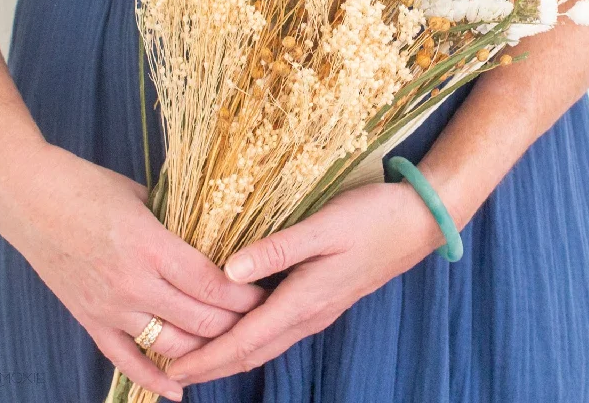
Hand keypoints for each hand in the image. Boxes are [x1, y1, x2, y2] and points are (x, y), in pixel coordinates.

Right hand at [0, 141, 264, 400]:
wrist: (29, 198)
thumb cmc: (87, 186)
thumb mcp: (142, 194)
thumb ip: (176, 220)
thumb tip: (210, 230)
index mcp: (151, 246)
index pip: (210, 283)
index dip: (243, 294)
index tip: (266, 292)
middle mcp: (133, 284)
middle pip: (198, 319)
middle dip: (235, 321)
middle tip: (260, 316)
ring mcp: (109, 307)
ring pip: (170, 346)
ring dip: (204, 349)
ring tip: (231, 342)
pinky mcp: (89, 320)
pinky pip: (125, 360)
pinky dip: (152, 381)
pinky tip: (177, 392)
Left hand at [166, 181, 444, 384]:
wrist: (416, 222)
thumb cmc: (370, 219)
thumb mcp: (323, 227)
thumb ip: (277, 250)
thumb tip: (228, 271)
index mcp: (304, 301)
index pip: (245, 341)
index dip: (206, 357)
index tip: (172, 369)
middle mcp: (309, 315)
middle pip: (252, 352)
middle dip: (212, 364)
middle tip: (171, 370)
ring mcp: (319, 310)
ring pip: (265, 344)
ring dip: (230, 353)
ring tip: (198, 354)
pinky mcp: (325, 298)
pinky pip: (279, 330)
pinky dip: (251, 338)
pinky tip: (241, 326)